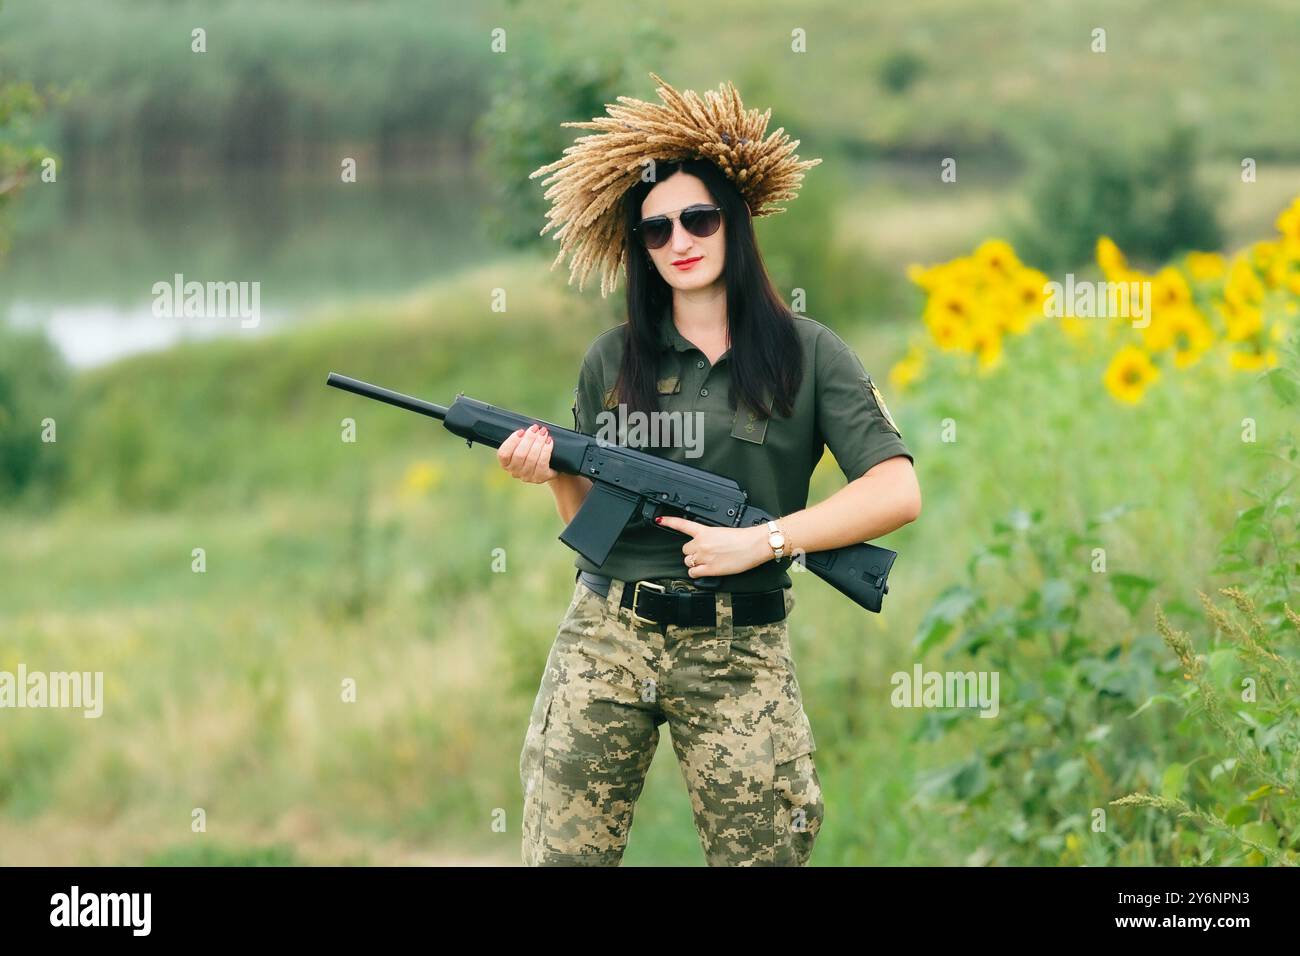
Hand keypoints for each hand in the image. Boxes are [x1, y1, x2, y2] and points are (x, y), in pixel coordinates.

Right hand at [496, 424, 557, 483]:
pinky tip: (548, 441)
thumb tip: (527, 428)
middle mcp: (514, 472)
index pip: (503, 454)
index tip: (521, 431)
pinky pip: (542, 463)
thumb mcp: (523, 445)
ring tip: (543, 433)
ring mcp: (527, 476)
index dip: (512, 441)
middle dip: (529, 438)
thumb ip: (521, 438)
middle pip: (519, 455)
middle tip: (536, 428)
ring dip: (538, 442)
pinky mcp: (540, 478)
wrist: (549, 466)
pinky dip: (546, 450)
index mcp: (506, 464)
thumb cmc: (533, 451)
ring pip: (531, 458)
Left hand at [654, 515, 771, 577]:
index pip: (682, 524)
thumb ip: (710, 536)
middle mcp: (701, 543)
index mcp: (705, 531)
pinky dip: (697, 573)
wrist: (754, 545)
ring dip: (695, 562)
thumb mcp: (723, 531)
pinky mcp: (709, 569)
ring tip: (708, 562)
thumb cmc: (744, 538)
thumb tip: (706, 543)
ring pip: (688, 561)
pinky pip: (693, 573)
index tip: (659, 520)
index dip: (669, 522)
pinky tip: (704, 570)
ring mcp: (704, 556)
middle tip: (705, 553)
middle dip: (693, 552)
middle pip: (685, 549)